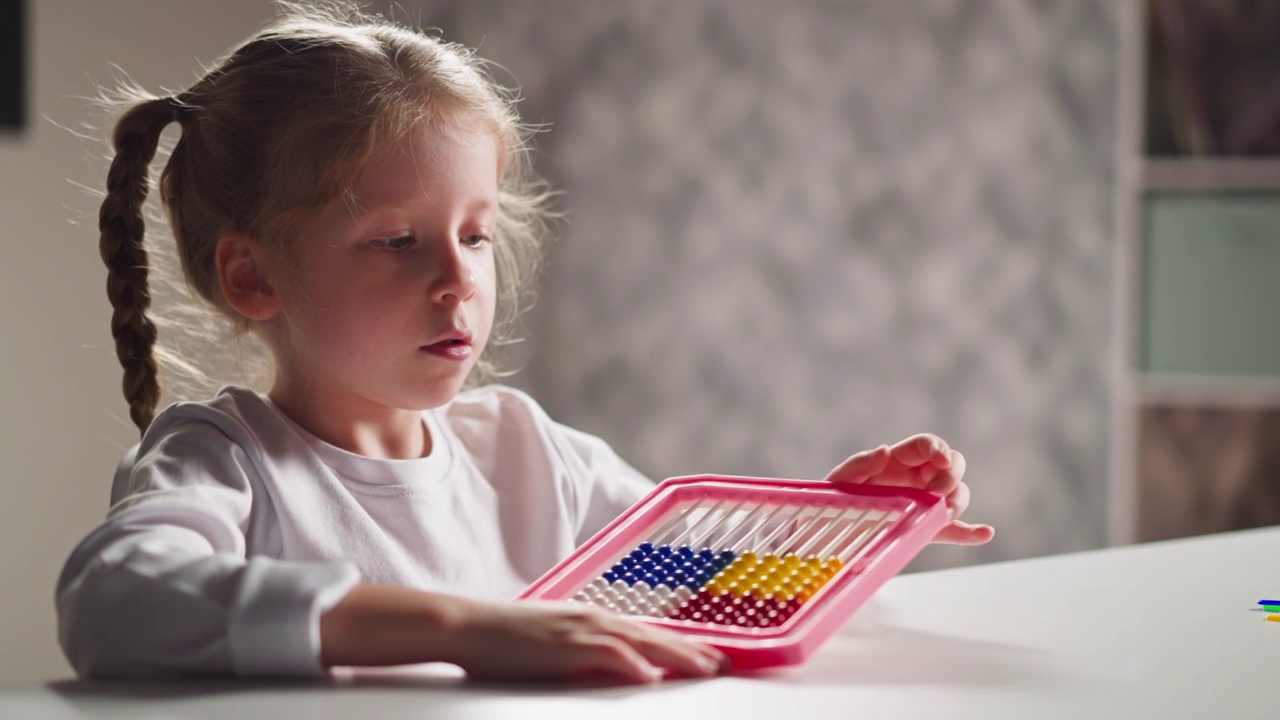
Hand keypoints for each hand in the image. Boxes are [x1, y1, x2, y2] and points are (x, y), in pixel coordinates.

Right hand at [447, 600, 727, 683]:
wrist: (469, 626)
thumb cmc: (506, 640)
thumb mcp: (556, 646)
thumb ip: (588, 656)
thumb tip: (622, 672)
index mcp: (593, 618)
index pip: (647, 633)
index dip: (683, 645)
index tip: (712, 657)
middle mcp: (593, 618)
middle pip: (654, 635)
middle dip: (694, 651)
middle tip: (728, 664)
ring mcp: (579, 629)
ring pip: (640, 641)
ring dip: (676, 655)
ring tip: (707, 669)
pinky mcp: (563, 644)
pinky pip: (604, 653)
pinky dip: (629, 663)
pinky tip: (648, 675)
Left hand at [823, 434, 993, 544]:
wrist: (828, 535)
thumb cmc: (833, 503)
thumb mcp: (839, 482)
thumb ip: (860, 464)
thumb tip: (885, 450)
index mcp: (897, 462)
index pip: (927, 445)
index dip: (939, 448)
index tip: (942, 461)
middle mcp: (916, 479)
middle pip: (951, 466)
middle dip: (952, 476)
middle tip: (937, 494)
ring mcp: (924, 504)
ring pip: (956, 494)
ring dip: (957, 501)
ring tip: (944, 514)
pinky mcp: (926, 529)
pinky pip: (953, 529)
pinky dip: (970, 531)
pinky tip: (984, 532)